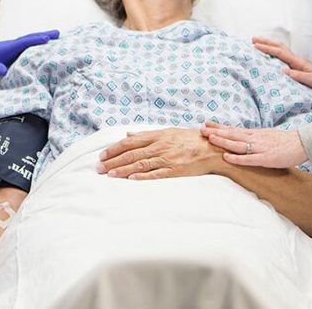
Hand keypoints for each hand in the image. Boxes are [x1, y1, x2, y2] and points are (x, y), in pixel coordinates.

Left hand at [0, 30, 58, 75]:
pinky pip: (31, 47)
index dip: (36, 40)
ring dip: (44, 39)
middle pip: (32, 38)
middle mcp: (16, 45)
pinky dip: (40, 45)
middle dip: (45, 35)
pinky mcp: (17, 52)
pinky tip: (47, 48)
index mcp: (10, 46)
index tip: (47, 39)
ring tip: (58, 38)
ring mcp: (17, 48)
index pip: (25, 42)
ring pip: (33, 42)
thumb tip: (3, 71)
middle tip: (59, 33)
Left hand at [97, 127, 226, 179]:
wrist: (212, 148)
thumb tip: (129, 134)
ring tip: (109, 175)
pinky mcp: (175, 170)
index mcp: (158, 135)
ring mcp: (167, 158)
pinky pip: (156, 174)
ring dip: (123, 170)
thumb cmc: (190, 139)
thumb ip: (148, 134)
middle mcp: (160, 146)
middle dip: (113, 161)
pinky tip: (131, 179)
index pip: (130, 141)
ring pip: (140, 164)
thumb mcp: (168, 132)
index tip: (102, 155)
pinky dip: (142, 176)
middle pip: (131, 153)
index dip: (114, 148)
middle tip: (99, 168)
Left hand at [201, 121, 307, 167]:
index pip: (234, 129)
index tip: (207, 124)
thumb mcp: (267, 135)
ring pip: (238, 144)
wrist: (302, 143)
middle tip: (201, 130)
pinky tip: (227, 157)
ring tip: (210, 139)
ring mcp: (260, 148)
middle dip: (216, 132)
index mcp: (255, 134)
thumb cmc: (285, 141)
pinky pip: (249, 159)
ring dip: (223, 142)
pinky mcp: (267, 158)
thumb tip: (243, 137)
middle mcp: (255, 138)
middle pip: (232, 134)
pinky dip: (237, 158)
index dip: (220, 127)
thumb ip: (254, 137)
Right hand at [252, 37, 311, 94]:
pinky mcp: (297, 67)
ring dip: (270, 45)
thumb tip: (282, 70)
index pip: (279, 52)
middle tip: (253, 39)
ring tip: (258, 44)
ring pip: (281, 50)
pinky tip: (270, 56)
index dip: (267, 48)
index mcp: (298, 62)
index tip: (255, 45)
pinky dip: (274, 52)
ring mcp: (297, 63)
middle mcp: (296, 60)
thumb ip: (298, 76)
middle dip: (266, 42)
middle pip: (279, 47)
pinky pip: (282, 56)